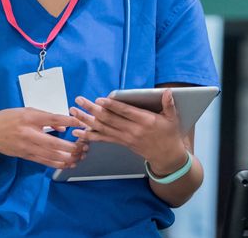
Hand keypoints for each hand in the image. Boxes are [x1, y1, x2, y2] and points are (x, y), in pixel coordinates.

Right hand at [0, 107, 86, 168]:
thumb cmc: (9, 118)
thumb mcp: (27, 111)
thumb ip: (46, 117)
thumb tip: (63, 126)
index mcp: (30, 117)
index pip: (52, 119)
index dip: (68, 121)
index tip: (80, 123)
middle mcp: (29, 133)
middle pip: (54, 142)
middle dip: (71, 146)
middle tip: (83, 146)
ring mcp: (27, 146)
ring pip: (51, 155)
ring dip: (67, 157)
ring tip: (79, 156)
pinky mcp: (26, 155)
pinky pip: (44, 161)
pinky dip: (57, 163)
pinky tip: (67, 163)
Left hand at [70, 90, 187, 174]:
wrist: (166, 156)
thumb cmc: (169, 134)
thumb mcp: (173, 119)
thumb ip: (169, 104)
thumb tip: (168, 92)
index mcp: (145, 121)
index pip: (125, 112)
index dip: (112, 106)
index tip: (100, 99)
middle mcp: (132, 130)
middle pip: (109, 119)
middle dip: (92, 109)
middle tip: (79, 101)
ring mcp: (125, 137)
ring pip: (102, 128)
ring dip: (86, 120)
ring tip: (74, 112)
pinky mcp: (121, 142)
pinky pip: (103, 138)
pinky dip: (89, 136)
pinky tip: (78, 133)